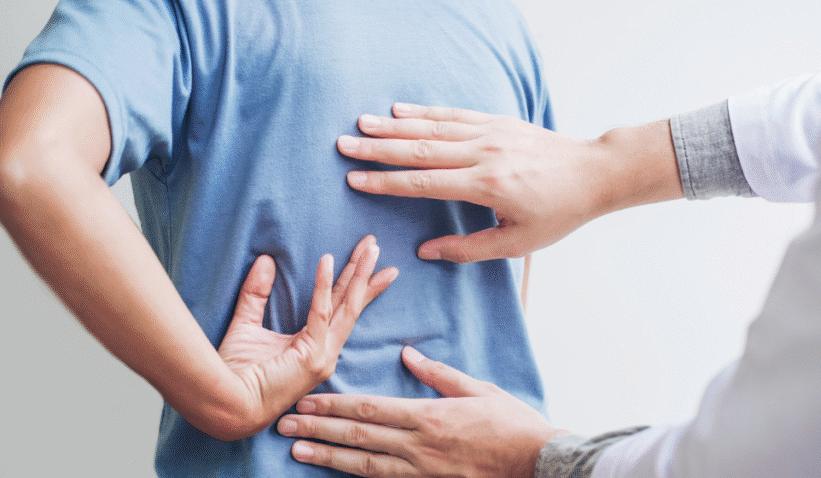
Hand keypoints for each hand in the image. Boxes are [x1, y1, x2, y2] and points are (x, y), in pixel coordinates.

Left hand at [216, 235, 397, 438]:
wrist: (226, 404)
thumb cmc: (234, 374)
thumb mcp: (246, 325)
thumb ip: (256, 294)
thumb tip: (265, 260)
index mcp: (315, 348)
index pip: (341, 309)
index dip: (354, 284)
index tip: (367, 260)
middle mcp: (326, 352)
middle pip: (351, 304)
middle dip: (365, 273)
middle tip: (375, 245)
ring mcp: (322, 356)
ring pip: (347, 306)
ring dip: (359, 274)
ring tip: (370, 248)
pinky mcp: (312, 356)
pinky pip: (321, 313)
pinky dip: (323, 285)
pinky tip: (327, 260)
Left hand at [277, 346, 566, 477]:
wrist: (536, 462)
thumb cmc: (512, 423)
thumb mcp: (479, 389)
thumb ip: (439, 374)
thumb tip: (407, 355)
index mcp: (429, 415)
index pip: (370, 409)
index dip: (334, 405)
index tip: (307, 399)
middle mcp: (419, 445)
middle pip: (358, 436)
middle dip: (318, 430)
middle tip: (284, 424)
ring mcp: (422, 470)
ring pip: (364, 464)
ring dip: (328, 457)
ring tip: (297, 451)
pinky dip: (358, 477)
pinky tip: (337, 473)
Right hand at [338, 103, 681, 262]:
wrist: (593, 174)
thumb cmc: (557, 214)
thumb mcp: (517, 243)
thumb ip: (469, 248)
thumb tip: (426, 252)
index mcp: (488, 186)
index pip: (425, 183)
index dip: (387, 183)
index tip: (355, 181)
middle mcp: (485, 154)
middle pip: (421, 149)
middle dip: (379, 149)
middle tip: (344, 145)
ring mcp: (492, 133)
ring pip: (434, 127)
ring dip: (394, 125)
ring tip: (361, 124)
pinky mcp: (499, 121)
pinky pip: (455, 114)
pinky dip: (425, 112)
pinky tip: (400, 110)